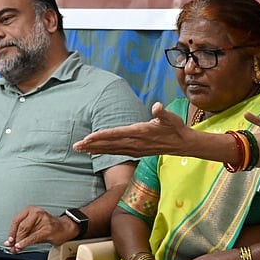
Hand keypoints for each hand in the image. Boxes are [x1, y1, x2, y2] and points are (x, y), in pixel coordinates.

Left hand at [4, 206, 76, 252]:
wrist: (65, 228)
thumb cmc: (48, 227)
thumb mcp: (33, 227)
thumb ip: (22, 234)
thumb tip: (10, 243)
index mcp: (30, 210)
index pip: (16, 220)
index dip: (11, 232)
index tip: (8, 240)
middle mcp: (36, 212)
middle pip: (20, 226)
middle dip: (14, 238)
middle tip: (11, 246)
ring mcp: (42, 220)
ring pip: (25, 231)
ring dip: (19, 242)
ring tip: (16, 248)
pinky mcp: (47, 230)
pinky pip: (32, 237)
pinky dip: (25, 243)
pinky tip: (20, 246)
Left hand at [75, 102, 189, 156]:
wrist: (183, 144)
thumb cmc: (176, 128)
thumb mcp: (171, 117)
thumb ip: (162, 112)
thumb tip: (157, 106)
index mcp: (139, 133)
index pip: (116, 135)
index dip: (101, 136)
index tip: (87, 138)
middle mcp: (135, 143)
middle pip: (109, 145)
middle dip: (91, 145)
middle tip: (75, 146)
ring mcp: (135, 149)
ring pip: (110, 150)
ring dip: (94, 150)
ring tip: (80, 149)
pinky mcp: (135, 152)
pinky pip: (116, 152)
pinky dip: (104, 152)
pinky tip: (94, 152)